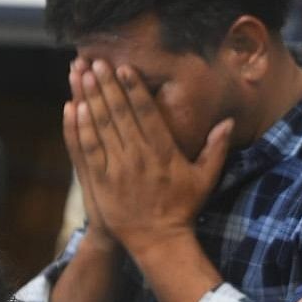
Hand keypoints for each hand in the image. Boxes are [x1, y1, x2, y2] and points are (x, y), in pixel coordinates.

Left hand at [67, 58, 233, 255]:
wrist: (158, 241)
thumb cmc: (183, 208)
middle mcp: (139, 158)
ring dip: (89, 99)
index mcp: (164, 153)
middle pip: (120, 114)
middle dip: (106, 85)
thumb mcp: (205, 178)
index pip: (146, 113)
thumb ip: (216, 148)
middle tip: (96, 61)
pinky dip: (78, 128)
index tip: (124, 68)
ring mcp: (118, 169)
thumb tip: (228, 122)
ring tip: (81, 75)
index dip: (134, 88)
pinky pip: (87, 150)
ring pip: (100, 127)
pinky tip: (72, 108)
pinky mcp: (101, 182)